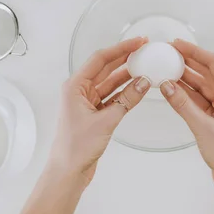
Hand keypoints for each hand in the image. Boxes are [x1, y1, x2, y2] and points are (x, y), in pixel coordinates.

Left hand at [21, 38, 151, 213]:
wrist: (68, 171)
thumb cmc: (75, 148)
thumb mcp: (105, 121)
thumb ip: (127, 100)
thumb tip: (143, 83)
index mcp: (74, 86)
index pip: (100, 60)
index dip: (120, 48)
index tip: (137, 42)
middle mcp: (80, 91)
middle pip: (106, 67)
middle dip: (125, 57)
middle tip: (144, 49)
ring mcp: (88, 102)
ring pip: (111, 82)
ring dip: (127, 74)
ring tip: (144, 65)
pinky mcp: (95, 113)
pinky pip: (113, 96)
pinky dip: (125, 91)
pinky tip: (138, 86)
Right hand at [160, 39, 213, 213]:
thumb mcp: (202, 127)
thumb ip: (183, 105)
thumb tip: (166, 85)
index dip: (195, 52)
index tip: (177, 45)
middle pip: (207, 72)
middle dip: (188, 62)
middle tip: (167, 53)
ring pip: (202, 85)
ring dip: (185, 78)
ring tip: (166, 67)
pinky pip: (199, 99)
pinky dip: (186, 93)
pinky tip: (172, 88)